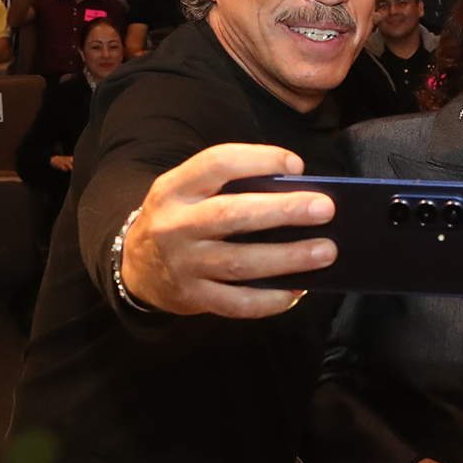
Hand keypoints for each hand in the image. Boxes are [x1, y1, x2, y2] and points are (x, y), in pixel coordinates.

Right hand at [117, 143, 341, 316]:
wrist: (136, 264)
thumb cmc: (182, 218)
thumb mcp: (190, 191)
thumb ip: (231, 185)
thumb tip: (297, 190)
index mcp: (175, 188)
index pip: (217, 163)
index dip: (259, 160)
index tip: (297, 166)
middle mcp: (174, 225)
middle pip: (232, 214)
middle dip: (283, 210)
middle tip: (325, 209)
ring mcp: (182, 264)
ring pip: (239, 262)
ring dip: (287, 258)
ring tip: (326, 251)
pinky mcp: (192, 297)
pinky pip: (236, 302)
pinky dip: (270, 299)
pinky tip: (298, 290)